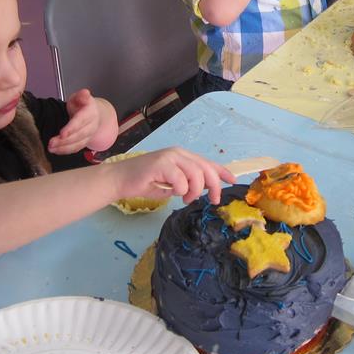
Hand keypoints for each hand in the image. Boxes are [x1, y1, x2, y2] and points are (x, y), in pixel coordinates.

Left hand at [48, 89, 103, 154]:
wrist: (93, 115)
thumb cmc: (82, 105)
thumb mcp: (80, 97)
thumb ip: (81, 95)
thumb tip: (85, 93)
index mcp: (90, 113)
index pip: (81, 121)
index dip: (72, 128)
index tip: (62, 134)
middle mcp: (92, 126)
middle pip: (79, 135)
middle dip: (65, 141)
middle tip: (51, 143)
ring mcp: (89, 136)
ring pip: (77, 144)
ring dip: (63, 148)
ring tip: (50, 148)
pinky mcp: (84, 143)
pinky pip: (75, 149)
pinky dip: (65, 151)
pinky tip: (55, 150)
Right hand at [111, 147, 235, 204]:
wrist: (121, 179)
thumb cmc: (146, 182)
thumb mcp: (172, 183)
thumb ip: (188, 182)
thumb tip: (204, 189)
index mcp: (182, 156)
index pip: (207, 162)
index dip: (222, 171)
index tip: (233, 180)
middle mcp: (178, 153)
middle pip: (205, 168)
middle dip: (214, 186)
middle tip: (212, 200)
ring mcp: (169, 157)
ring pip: (196, 173)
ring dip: (194, 190)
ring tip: (186, 198)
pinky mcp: (161, 164)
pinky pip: (180, 180)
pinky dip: (180, 190)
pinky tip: (173, 193)